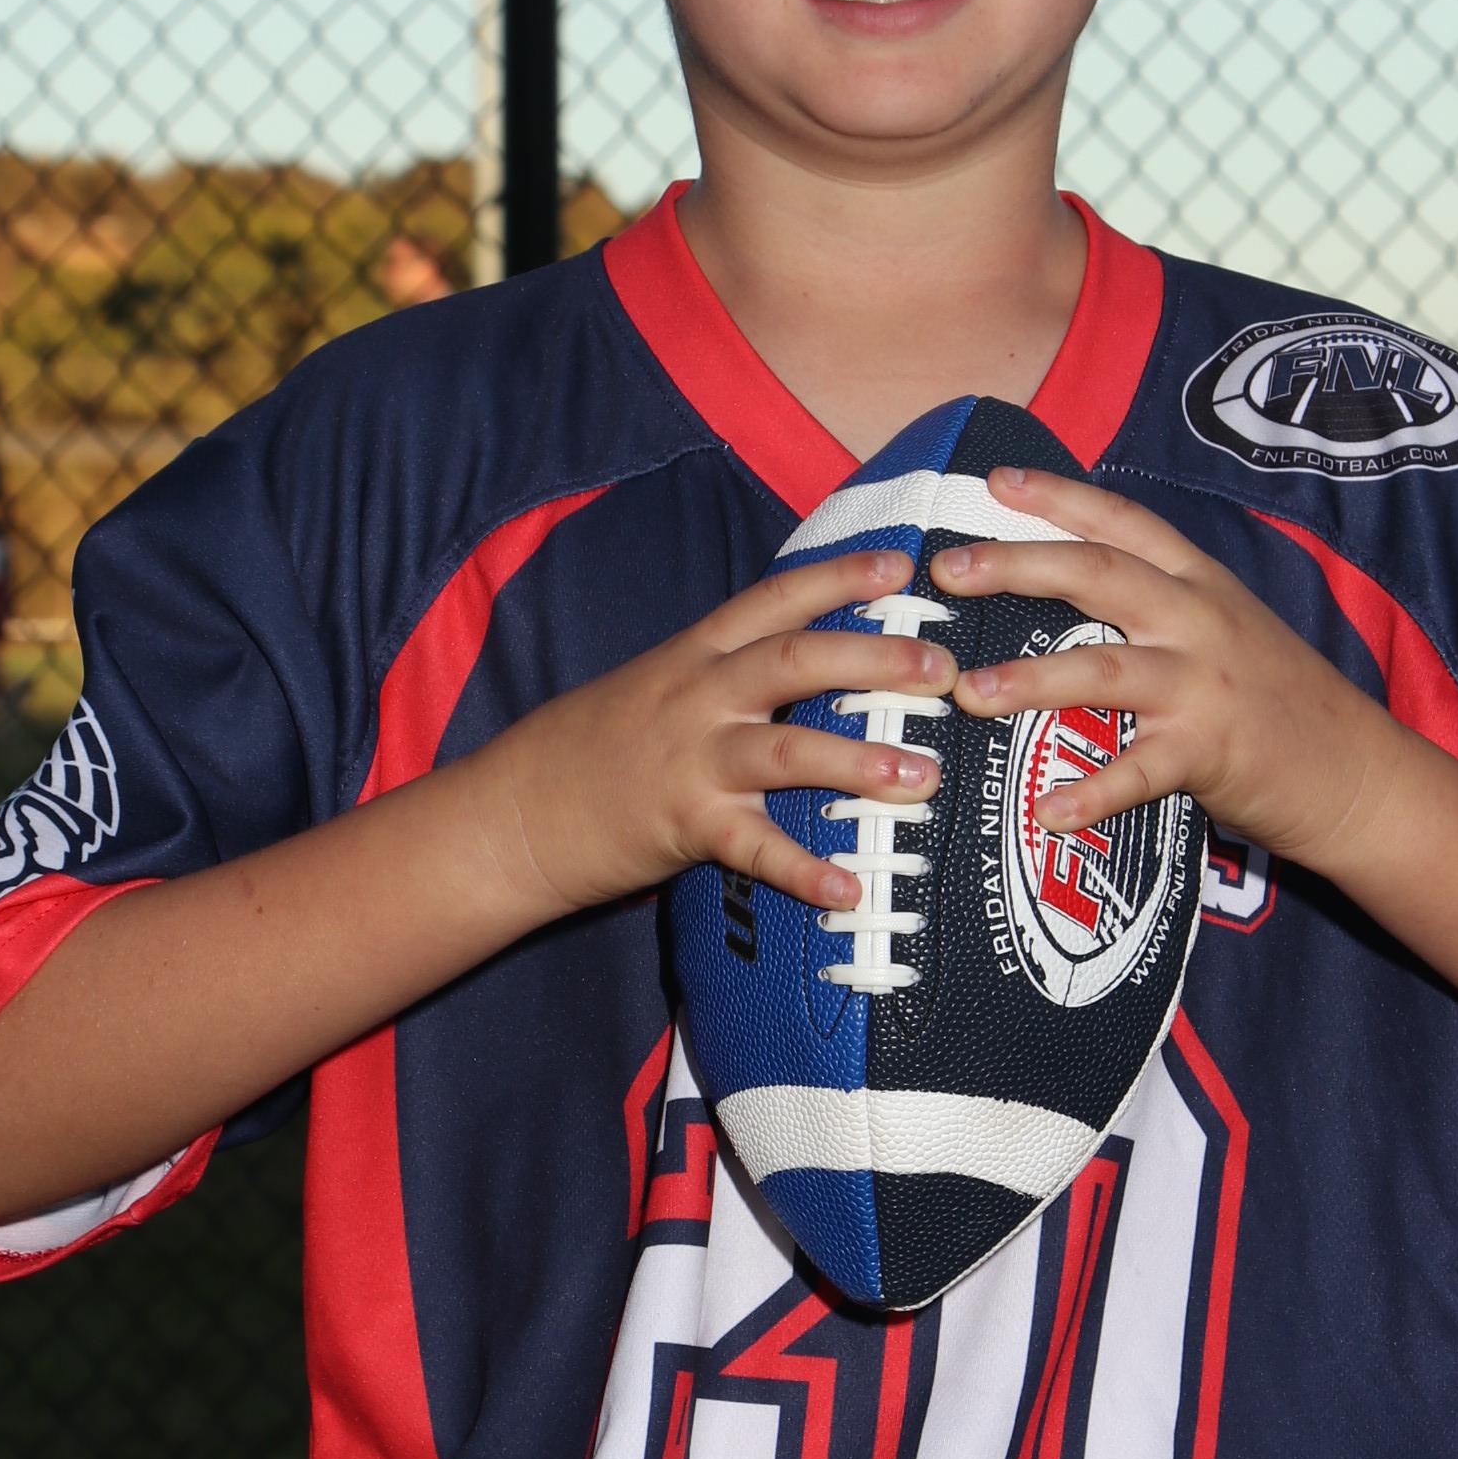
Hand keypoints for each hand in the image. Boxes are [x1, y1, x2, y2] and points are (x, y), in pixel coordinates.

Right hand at [483, 545, 954, 918]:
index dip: (839, 578)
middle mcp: (698, 697)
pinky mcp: (685, 827)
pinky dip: (806, 871)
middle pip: (796, 661)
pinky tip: (851, 889)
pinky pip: (756, 850)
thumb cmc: (596, 746)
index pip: (775, 601)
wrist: (516, 811)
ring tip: (923, 776)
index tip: (901, 569)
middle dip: (874, 660)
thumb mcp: (661, 685)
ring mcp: (691, 762)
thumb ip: (727, 671)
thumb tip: (810, 662)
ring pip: (787, 750)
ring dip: (860, 761)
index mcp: (696, 654)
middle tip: (941, 669)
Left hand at [931, 467, 1397, 876]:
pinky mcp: (1211, 752)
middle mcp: (1199, 618)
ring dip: (1031, 678)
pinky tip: (1046, 810)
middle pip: (1098, 573)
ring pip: (1105, 668)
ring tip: (969, 691)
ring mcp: (1206, 684)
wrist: (1357, 771)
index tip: (992, 480)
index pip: (1121, 521)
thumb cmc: (1277, 700)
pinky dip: (1092, 792)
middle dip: (1016, 564)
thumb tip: (1063, 591)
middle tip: (946, 569)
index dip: (1056, 496)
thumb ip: (1156, 607)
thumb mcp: (1222, 628)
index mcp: (1198, 581)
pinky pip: (1139, 771)